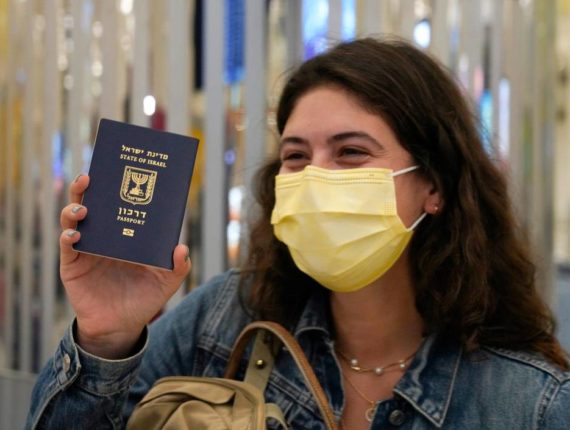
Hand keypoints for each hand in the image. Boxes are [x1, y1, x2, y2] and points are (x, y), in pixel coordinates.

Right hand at [59, 174, 191, 358]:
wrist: (121, 326)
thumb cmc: (144, 299)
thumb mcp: (167, 282)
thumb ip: (178, 266)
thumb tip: (181, 247)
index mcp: (125, 234)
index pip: (119, 203)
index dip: (117, 186)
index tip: (120, 169)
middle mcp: (104, 236)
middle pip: (92, 203)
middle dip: (88, 187)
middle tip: (90, 175)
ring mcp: (86, 248)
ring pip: (73, 219)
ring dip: (74, 207)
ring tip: (84, 206)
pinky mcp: (72, 265)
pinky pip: (66, 246)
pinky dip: (68, 236)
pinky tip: (75, 234)